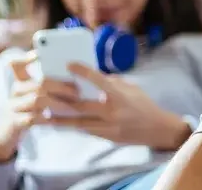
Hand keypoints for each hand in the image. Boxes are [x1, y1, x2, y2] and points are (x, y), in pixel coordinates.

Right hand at [0, 52, 79, 161]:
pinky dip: (45, 119)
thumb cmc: (25, 112)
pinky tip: (54, 120)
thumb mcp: (31, 98)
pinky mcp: (14, 123)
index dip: (28, 58)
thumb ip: (45, 88)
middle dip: (60, 86)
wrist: (4, 136)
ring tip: (71, 107)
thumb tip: (73, 81)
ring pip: (36, 99)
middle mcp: (16, 92)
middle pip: (39, 83)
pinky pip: (31, 118)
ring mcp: (13, 107)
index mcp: (20, 82)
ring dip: (57, 103)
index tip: (41, 55)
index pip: (18, 64)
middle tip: (76, 92)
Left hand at [48, 62, 191, 150]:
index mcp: (119, 95)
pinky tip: (62, 123)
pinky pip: (87, 131)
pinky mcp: (108, 137)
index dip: (82, 71)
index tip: (68, 64)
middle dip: (62, 99)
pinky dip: (74, 126)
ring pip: (79, 122)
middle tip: (45, 94)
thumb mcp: (130, 88)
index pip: (98, 79)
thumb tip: (91, 77)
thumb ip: (111, 83)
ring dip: (61, 119)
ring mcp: (110, 126)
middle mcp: (113, 111)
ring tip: (44, 115)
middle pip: (81, 105)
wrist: (157, 129)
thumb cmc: (143, 104)